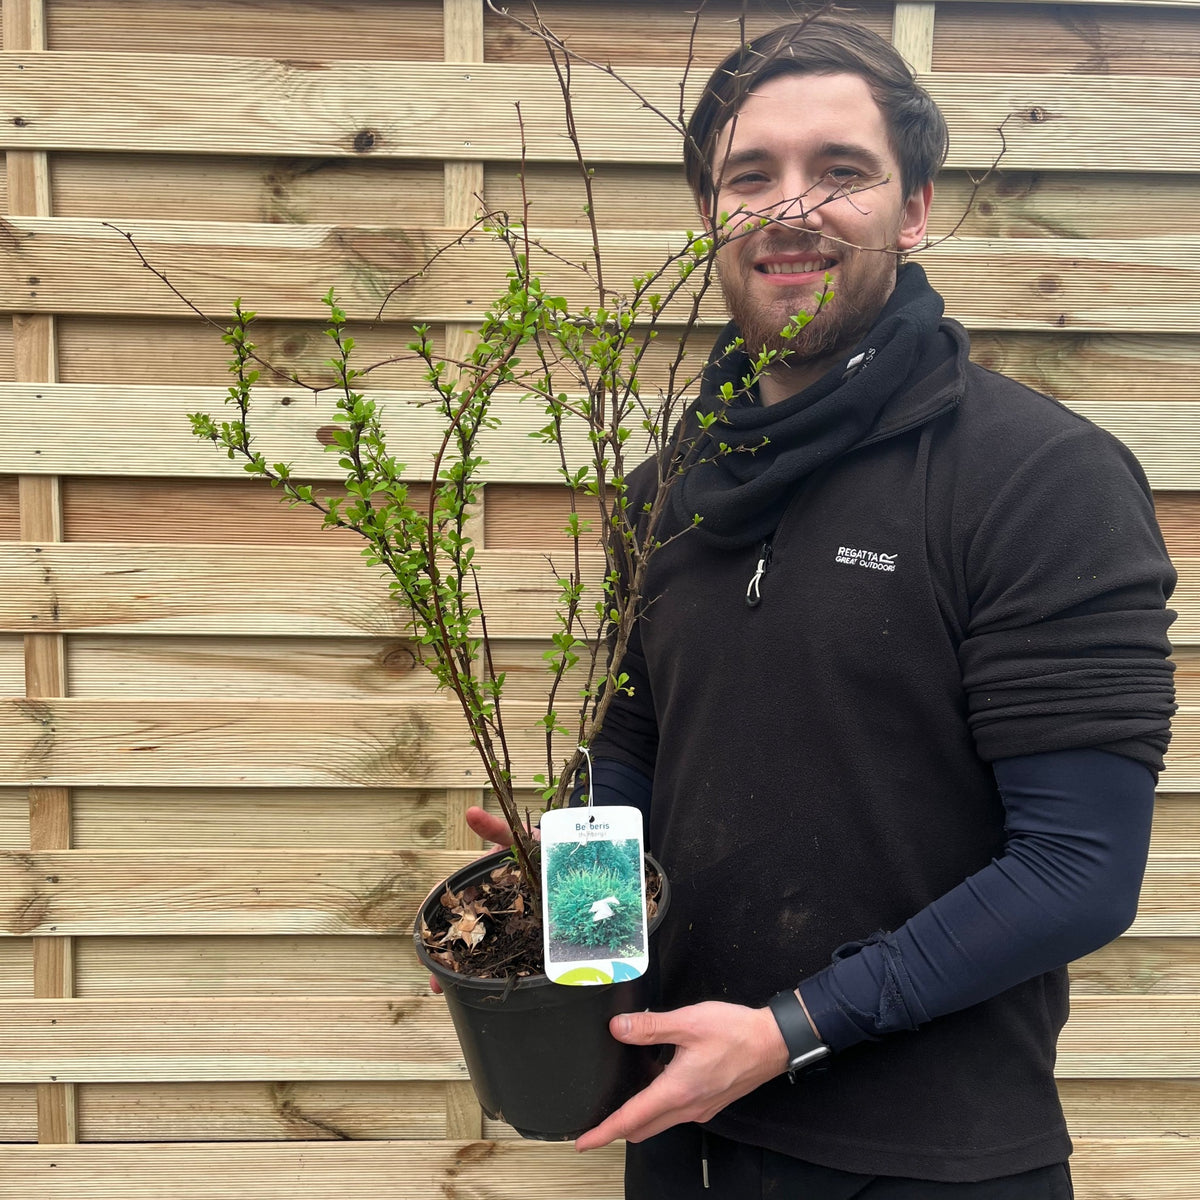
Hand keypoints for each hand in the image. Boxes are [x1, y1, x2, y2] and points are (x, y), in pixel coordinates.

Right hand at [429, 806, 537, 993]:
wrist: (572, 857)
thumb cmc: (540, 847)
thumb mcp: (516, 837)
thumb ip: (495, 828)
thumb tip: (469, 812)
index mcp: (486, 888)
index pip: (454, 905)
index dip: (437, 920)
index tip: (423, 935)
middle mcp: (494, 909)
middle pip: (465, 934)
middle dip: (446, 956)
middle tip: (432, 977)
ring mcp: (512, 925)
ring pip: (484, 951)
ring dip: (463, 971)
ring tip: (444, 987)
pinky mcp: (534, 939)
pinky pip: (517, 959)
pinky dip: (498, 973)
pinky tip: (482, 988)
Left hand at [574, 1001, 789, 1150]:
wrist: (773, 1042)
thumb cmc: (736, 1032)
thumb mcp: (688, 1022)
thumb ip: (651, 1026)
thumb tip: (618, 1028)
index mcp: (677, 1091)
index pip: (631, 1119)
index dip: (603, 1132)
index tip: (582, 1142)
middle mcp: (688, 1107)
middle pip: (642, 1128)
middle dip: (618, 1128)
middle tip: (597, 1123)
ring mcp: (701, 1108)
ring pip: (660, 1122)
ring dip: (639, 1116)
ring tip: (623, 1099)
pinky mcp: (710, 1102)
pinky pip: (676, 1112)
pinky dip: (659, 1106)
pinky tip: (657, 1082)